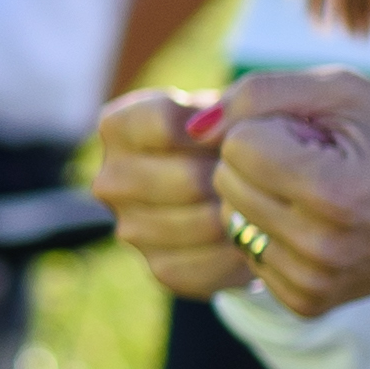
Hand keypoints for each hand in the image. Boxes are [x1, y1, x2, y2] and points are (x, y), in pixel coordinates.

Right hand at [94, 87, 244, 302]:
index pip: (165, 122)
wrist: (247, 183)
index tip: (240, 132)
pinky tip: (251, 232)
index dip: (217, 129)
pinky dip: (241, 251)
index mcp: (117, 126)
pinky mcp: (160, 268)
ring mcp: (130, 228)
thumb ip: (236, 101)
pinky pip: (211, 264)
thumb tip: (210, 131)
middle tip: (258, 173)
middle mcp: (111, 179)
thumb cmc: (240, 133)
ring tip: (258, 199)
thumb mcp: (240, 101)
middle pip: (187, 179)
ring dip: (241, 213)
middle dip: (234, 176)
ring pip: (204, 223)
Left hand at [185, 67, 369, 318]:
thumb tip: (193, 126)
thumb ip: (261, 93)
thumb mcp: (346, 92)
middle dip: (262, 160)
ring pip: (231, 218)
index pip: (237, 145)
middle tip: (321, 162)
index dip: (272, 128)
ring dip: (263, 197)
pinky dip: (273, 232)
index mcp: (332, 192)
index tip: (318, 136)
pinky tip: (317, 224)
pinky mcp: (306, 302)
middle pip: (226, 182)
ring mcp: (312, 282)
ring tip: (319, 193)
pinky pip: (249, 252)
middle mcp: (320, 248)